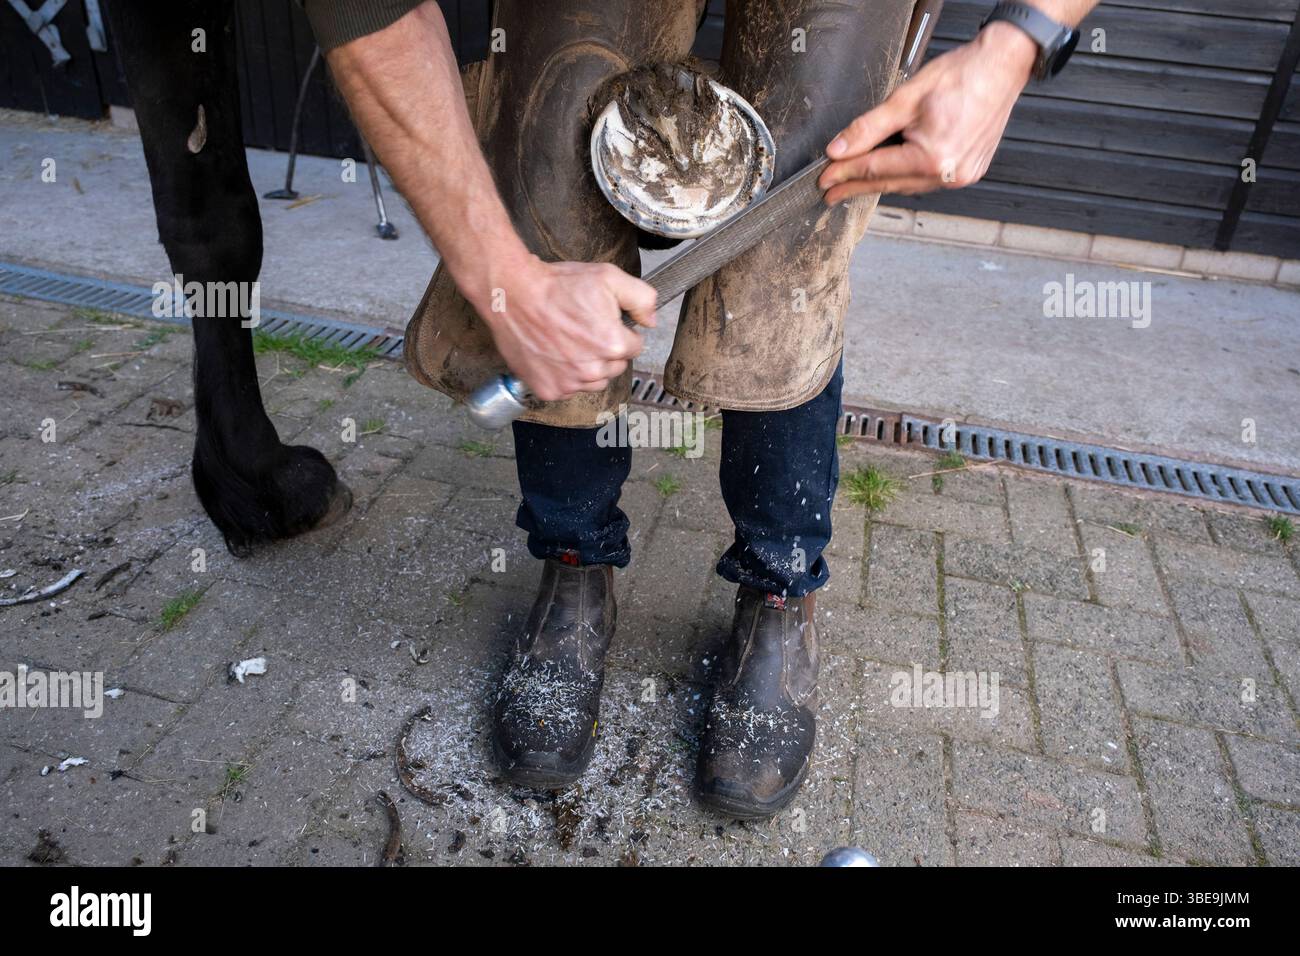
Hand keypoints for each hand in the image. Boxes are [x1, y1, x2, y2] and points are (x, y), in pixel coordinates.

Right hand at [480, 258, 656, 402]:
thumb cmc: (557, 285)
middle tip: (584, 329)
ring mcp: (569, 383)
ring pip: (595, 382)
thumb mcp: (608, 277)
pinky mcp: (549, 390)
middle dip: (606, 350)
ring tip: (570, 342)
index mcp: (612, 344)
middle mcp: (592, 370)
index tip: (604, 320)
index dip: (621, 330)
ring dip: (589, 367)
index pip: (634, 346)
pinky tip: (555, 355)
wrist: (512, 294)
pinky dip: (565, 377)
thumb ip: (641, 298)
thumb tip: (651, 322)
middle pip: (615, 366)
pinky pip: (569, 390)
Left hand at [819, 21, 1037, 201]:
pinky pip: (929, 181)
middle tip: (831, 192)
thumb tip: (839, 149)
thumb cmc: (962, 75)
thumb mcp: (904, 99)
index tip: (824, 180)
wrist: (1003, 65)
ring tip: (856, 183)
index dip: (845, 175)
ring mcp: (962, 175)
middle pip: (890, 183)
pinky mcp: (971, 171)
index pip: (874, 170)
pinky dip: (908, 177)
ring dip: (882, 183)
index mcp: (931, 157)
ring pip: (909, 186)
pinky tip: (894, 172)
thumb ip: (867, 128)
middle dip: (857, 186)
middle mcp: (948, 173)